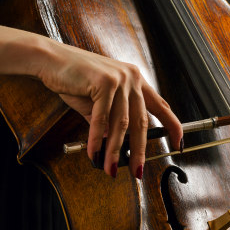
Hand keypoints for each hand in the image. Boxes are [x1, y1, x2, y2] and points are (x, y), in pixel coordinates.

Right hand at [36, 40, 182, 177]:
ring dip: (115, 150)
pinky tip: (94, 153)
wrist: (50, 59)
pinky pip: (101, 119)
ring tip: (110, 168)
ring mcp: (120, 80)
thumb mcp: (98, 102)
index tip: (179, 143)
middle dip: (139, 150)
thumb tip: (114, 146)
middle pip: (141, 122)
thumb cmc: (74, 79)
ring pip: (121, 124)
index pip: (161, 106)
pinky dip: (96, 139)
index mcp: (136, 81)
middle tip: (137, 171)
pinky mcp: (104, 83)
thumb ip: (110, 121)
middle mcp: (132, 79)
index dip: (173, 126)